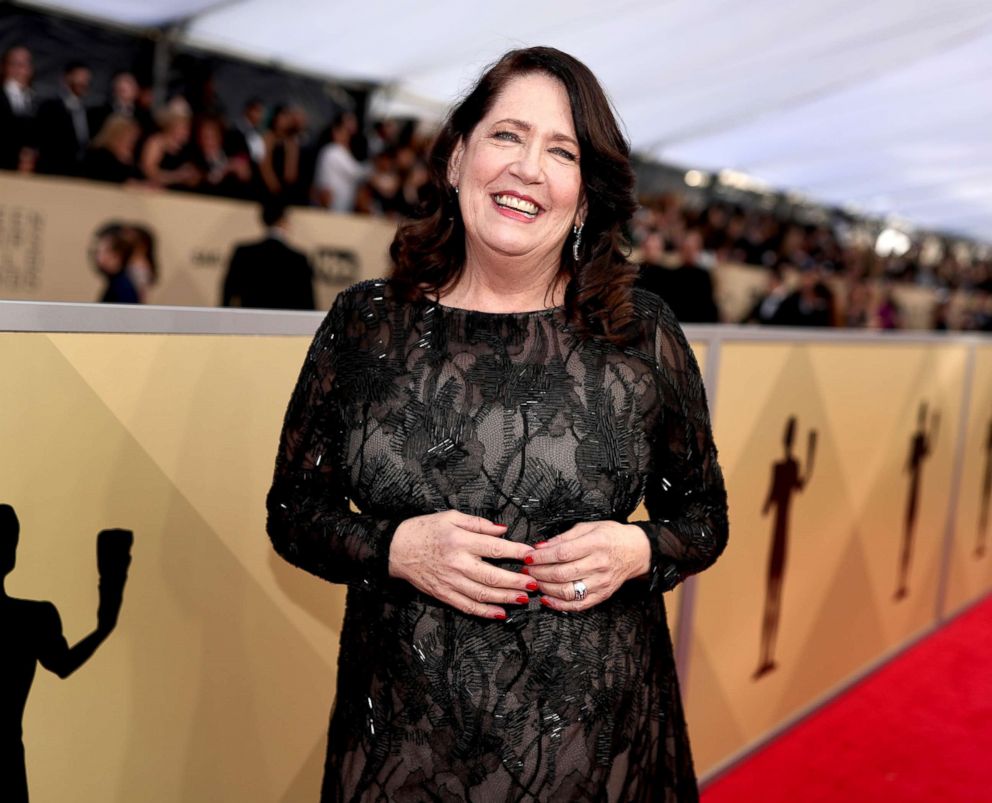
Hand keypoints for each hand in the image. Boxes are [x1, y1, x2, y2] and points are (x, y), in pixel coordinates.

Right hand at [388, 511, 535, 619]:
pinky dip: (486, 612)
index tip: (531, 555)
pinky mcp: (444, 594)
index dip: (517, 552)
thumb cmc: (425, 529)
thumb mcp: (451, 516)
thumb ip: (479, 523)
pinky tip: (501, 613)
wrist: (396, 548)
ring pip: (483, 594)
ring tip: (524, 598)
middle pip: (493, 575)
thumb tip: (503, 530)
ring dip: (506, 598)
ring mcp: (450, 581)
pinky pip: (468, 607)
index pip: (496, 548)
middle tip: (534, 583)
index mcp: (460, 540)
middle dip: (517, 581)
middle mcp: (457, 563)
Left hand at [525, 521, 650, 611]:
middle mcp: (599, 564)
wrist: (636, 551)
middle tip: (527, 570)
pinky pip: (578, 604)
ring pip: (567, 591)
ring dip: (545, 588)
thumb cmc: (611, 536)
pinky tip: (547, 599)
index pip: (562, 553)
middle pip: (562, 573)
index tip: (528, 557)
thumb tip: (540, 546)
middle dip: (539, 573)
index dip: (541, 557)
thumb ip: (563, 537)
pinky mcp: (602, 595)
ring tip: (534, 582)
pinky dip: (559, 605)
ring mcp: (601, 582)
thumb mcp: (588, 527)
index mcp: (595, 544)